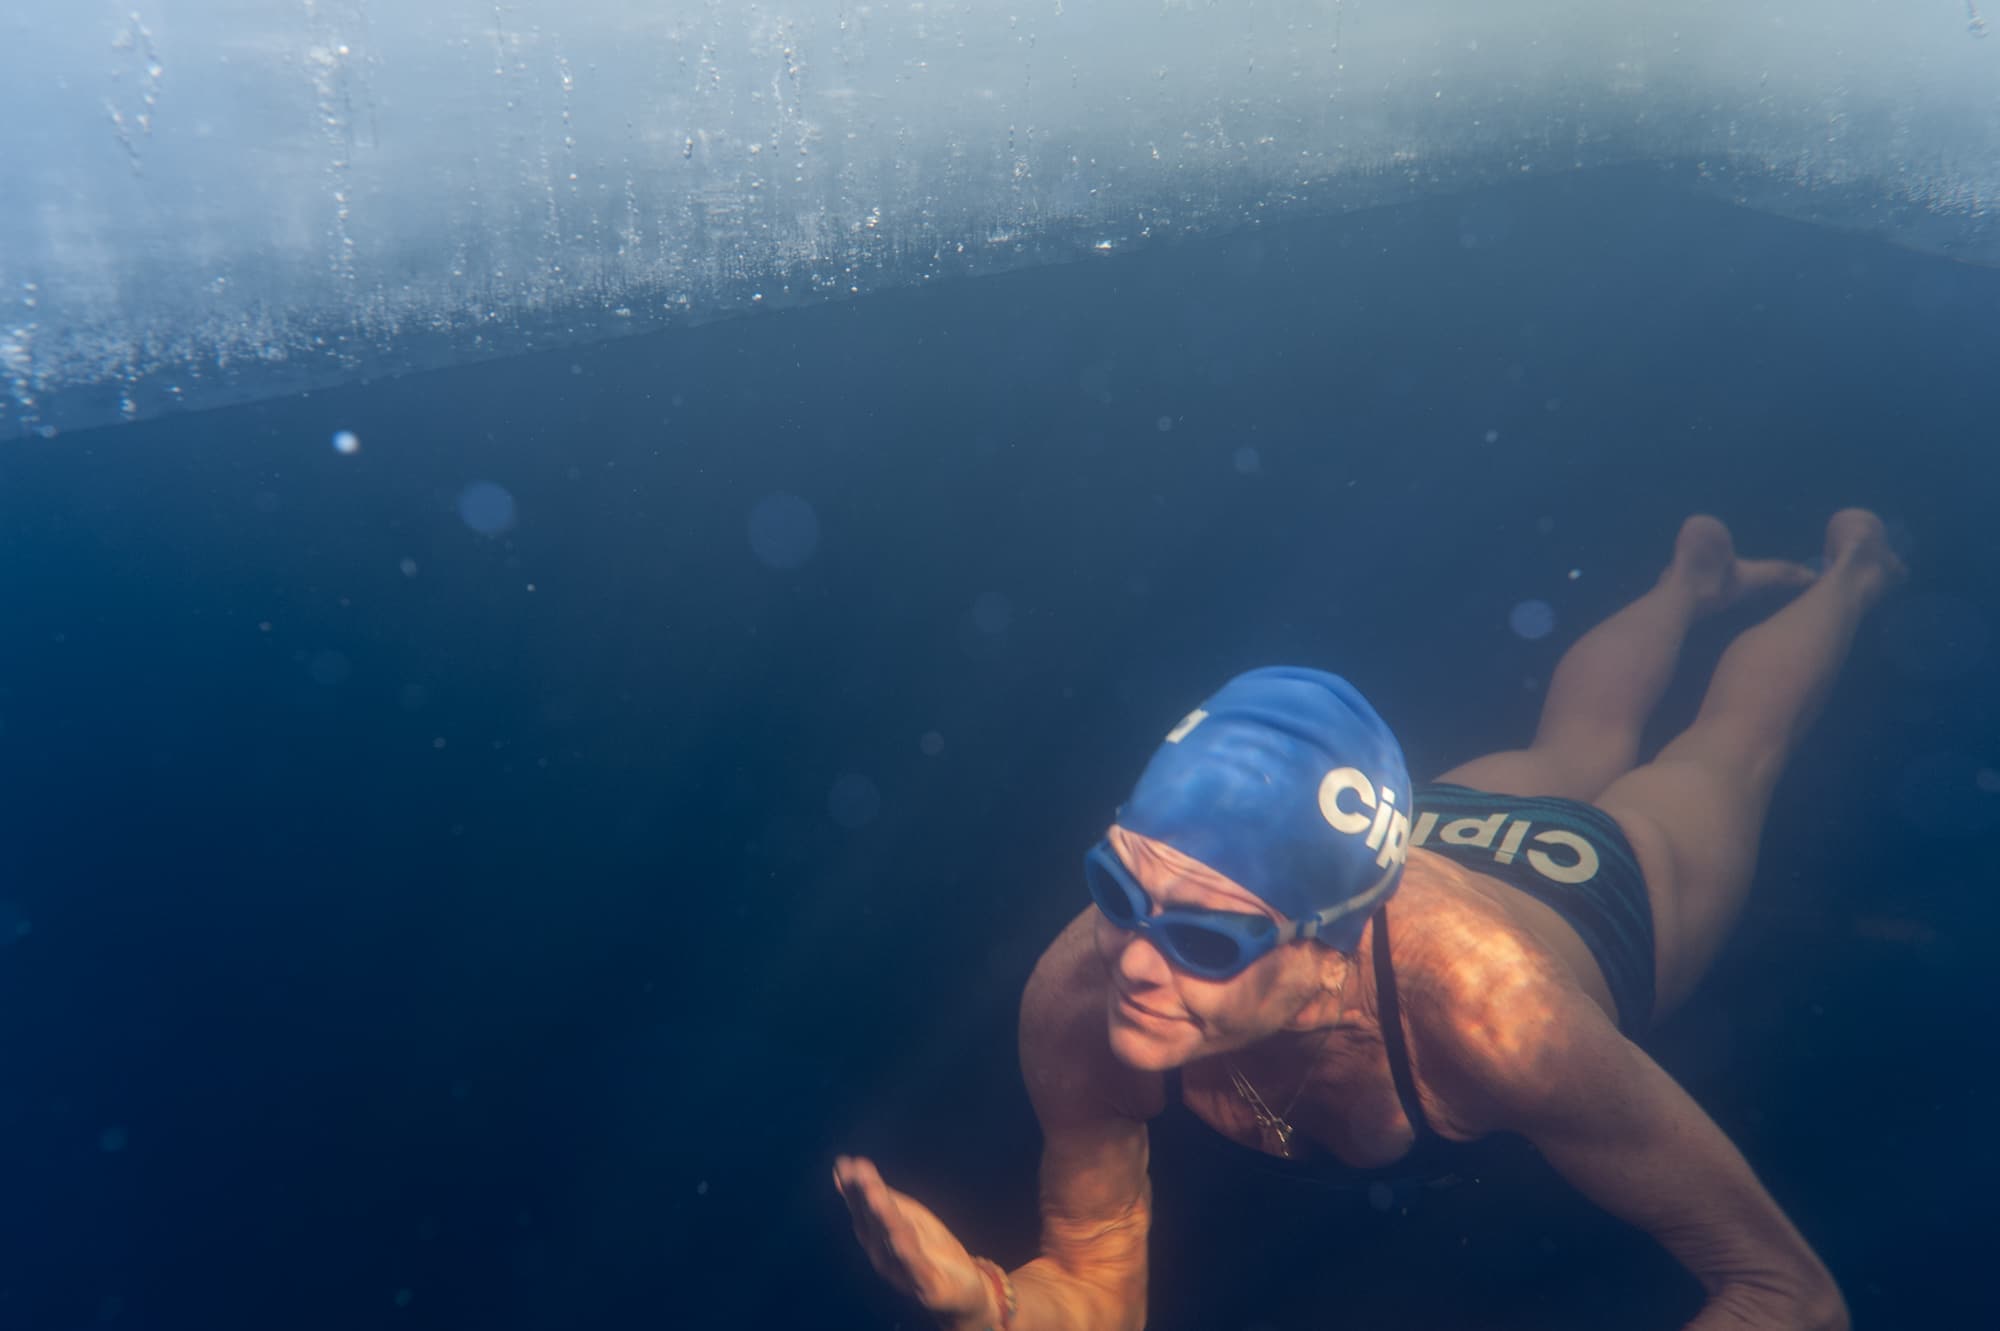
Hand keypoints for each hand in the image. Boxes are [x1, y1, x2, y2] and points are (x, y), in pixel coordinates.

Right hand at [833, 1154, 992, 1325]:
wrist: (961, 1288)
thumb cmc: (928, 1248)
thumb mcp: (906, 1215)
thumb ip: (880, 1194)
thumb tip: (849, 1165)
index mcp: (876, 1235)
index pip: (862, 1208)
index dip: (853, 1187)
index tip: (844, 1164)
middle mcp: (882, 1254)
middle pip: (874, 1222)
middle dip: (866, 1197)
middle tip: (858, 1173)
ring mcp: (902, 1272)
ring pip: (892, 1240)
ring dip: (883, 1217)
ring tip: (875, 1192)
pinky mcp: (926, 1287)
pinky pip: (917, 1267)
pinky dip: (907, 1251)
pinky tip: (901, 1234)